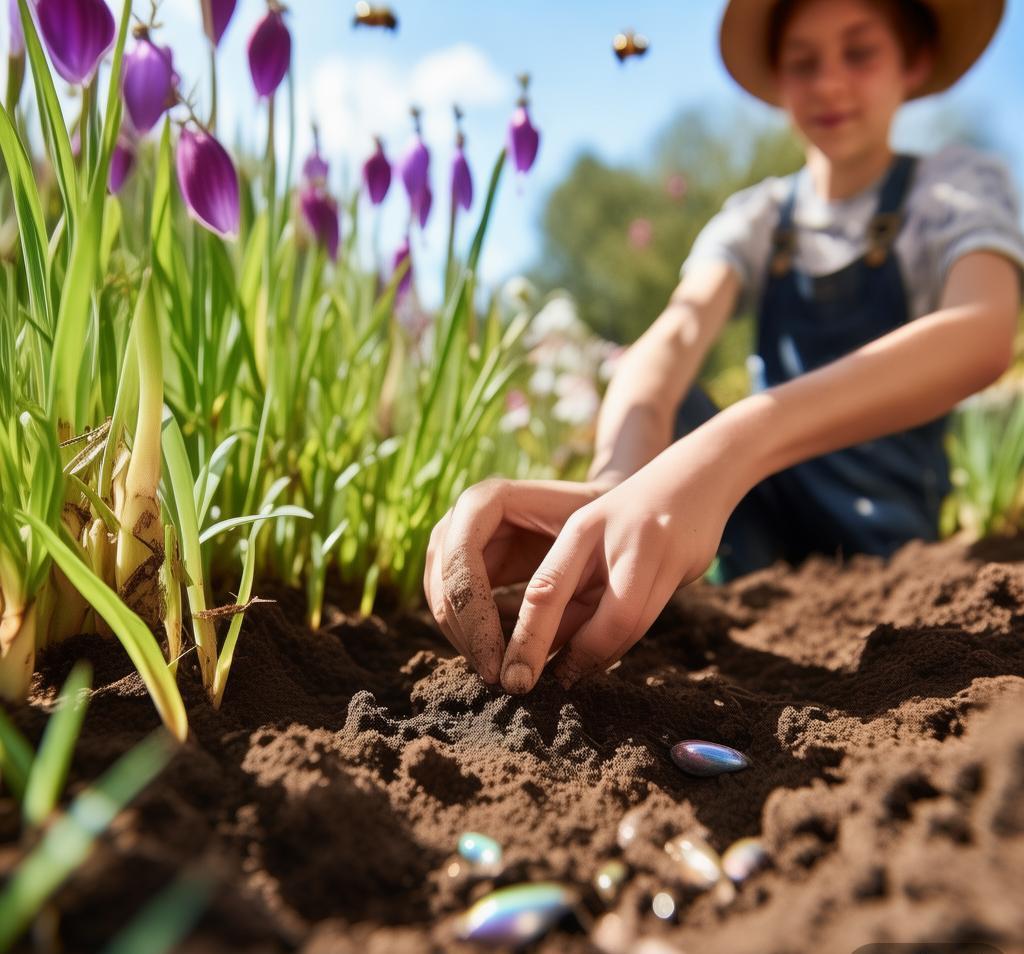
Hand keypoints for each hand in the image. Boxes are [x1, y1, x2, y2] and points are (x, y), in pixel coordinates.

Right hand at [423, 477, 615, 683]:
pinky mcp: (463, 565)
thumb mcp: (587, 553)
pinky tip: (498, 658)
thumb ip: (554, 593)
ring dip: (464, 640)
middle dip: (466, 635)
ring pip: (440, 599)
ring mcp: (456, 539)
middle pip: (442, 583)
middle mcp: (462, 515)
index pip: (461, 560)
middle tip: (496, 677)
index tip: (496, 661)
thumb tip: (525, 655)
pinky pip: (452, 606)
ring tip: (498, 673)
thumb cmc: (600, 523)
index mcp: (487, 499)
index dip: (473, 615)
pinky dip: (471, 635)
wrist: (602, 508)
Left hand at [500, 430, 749, 691]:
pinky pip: (649, 620)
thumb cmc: (626, 516)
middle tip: (554, 686)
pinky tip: (600, 657)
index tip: (516, 678)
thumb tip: (539, 646)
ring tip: (572, 676)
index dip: (530, 639)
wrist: (694, 478)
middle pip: (609, 620)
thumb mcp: (589, 539)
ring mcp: (660, 553)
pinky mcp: (686, 567)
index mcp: (584, 528)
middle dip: (580, 660)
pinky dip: (621, 643)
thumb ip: (567, 585)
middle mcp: (623, 540)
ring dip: (603, 657)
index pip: (549, 591)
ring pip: (633, 626)